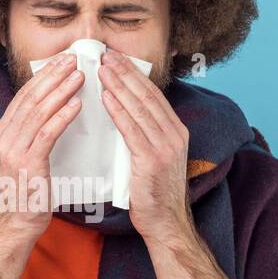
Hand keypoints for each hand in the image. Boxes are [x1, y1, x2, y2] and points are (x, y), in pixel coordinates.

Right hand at [0, 53, 83, 241]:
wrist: (15, 225)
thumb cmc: (25, 194)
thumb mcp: (23, 159)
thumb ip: (31, 137)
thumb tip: (51, 115)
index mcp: (1, 134)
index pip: (23, 97)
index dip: (43, 77)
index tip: (61, 62)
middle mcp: (4, 138)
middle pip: (30, 98)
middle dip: (53, 76)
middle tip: (73, 60)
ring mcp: (13, 150)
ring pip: (39, 111)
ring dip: (61, 91)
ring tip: (80, 76)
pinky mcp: (28, 163)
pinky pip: (47, 134)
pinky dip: (62, 116)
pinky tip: (77, 105)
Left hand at [98, 49, 194, 248]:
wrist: (165, 223)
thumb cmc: (153, 193)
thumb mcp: (153, 158)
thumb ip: (143, 136)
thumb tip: (122, 115)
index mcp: (176, 131)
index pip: (152, 95)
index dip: (134, 75)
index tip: (116, 58)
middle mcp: (174, 134)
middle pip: (146, 95)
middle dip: (125, 73)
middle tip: (105, 54)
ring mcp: (166, 147)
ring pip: (139, 107)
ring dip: (118, 85)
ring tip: (101, 69)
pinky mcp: (152, 160)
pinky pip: (132, 129)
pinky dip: (118, 111)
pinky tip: (106, 97)